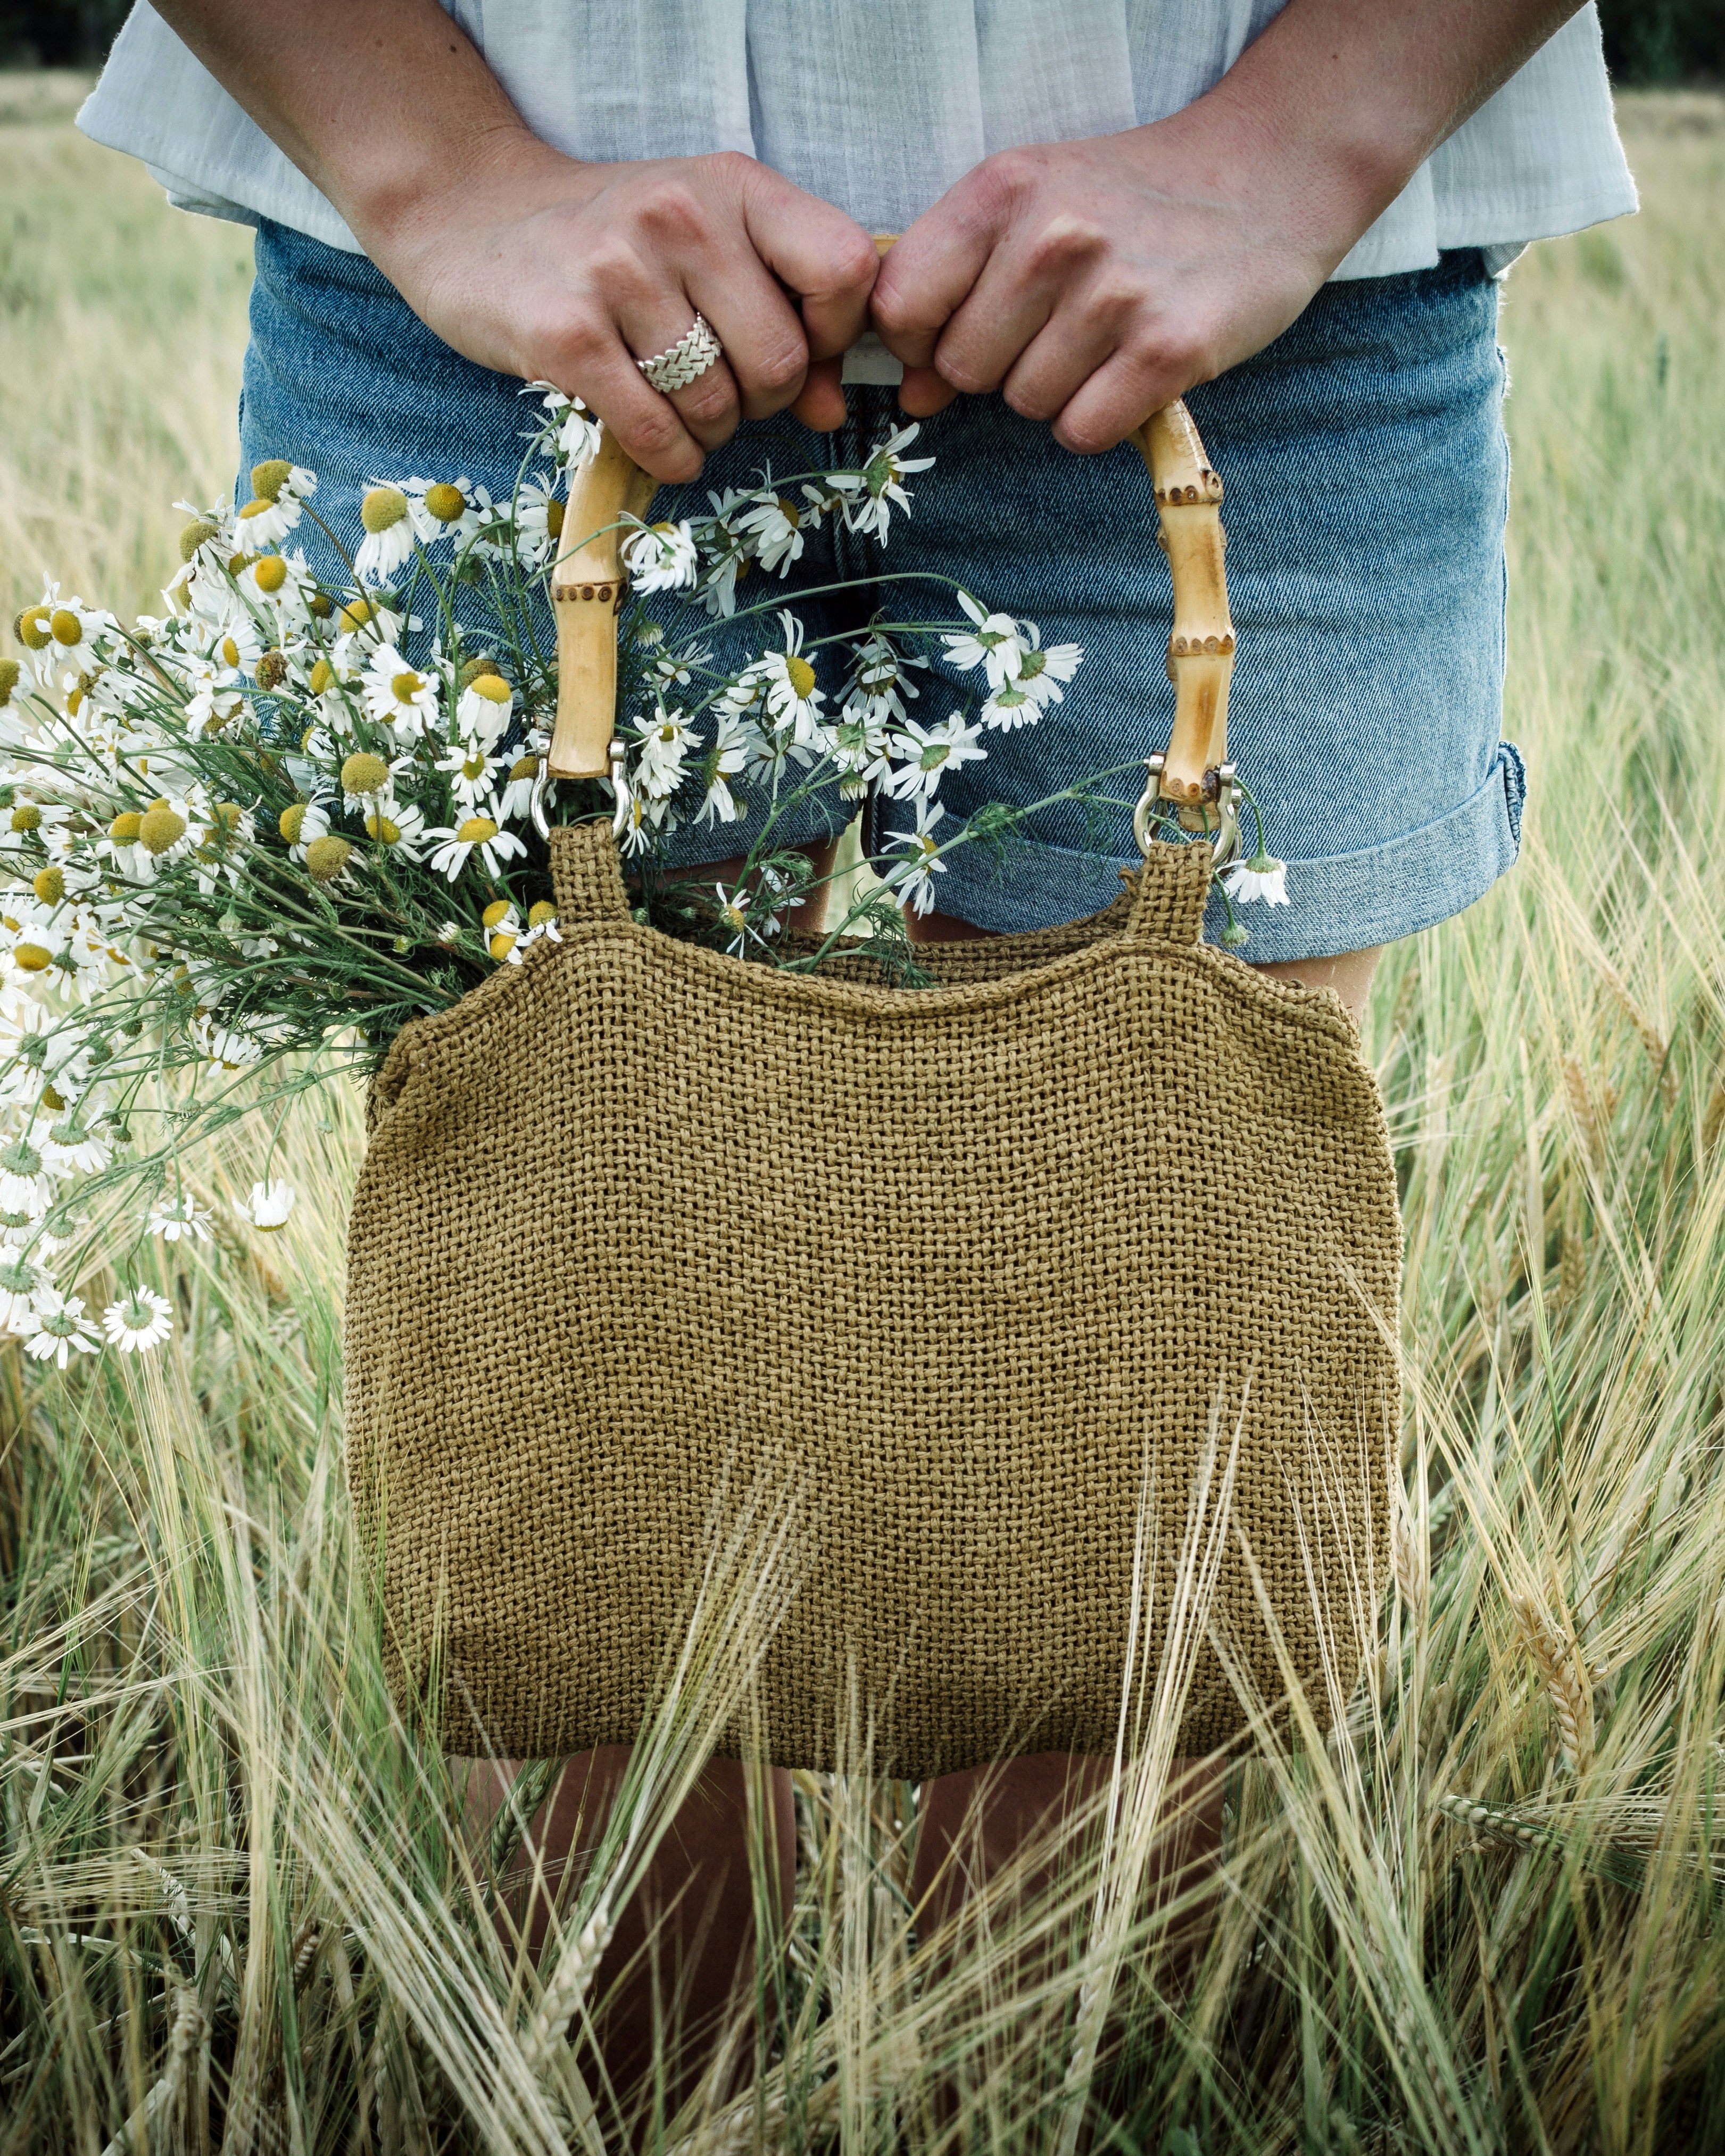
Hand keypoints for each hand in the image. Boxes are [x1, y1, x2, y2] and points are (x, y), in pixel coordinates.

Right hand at [364, 138, 879, 480]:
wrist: (470, 216)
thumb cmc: (612, 243)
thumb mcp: (707, 249)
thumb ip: (782, 317)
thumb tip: (831, 408)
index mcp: (733, 186)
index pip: (844, 269)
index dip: (835, 334)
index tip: (799, 348)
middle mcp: (680, 216)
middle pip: (780, 361)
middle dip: (761, 401)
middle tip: (722, 389)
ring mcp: (618, 273)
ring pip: (717, 405)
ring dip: (707, 430)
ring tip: (675, 402)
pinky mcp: (566, 334)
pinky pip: (657, 433)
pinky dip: (671, 457)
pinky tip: (659, 441)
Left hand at [870, 108, 1360, 454]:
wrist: (1265, 176)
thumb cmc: (1131, 199)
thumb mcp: (1032, 207)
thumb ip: (957, 288)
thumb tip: (912, 394)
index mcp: (1003, 189)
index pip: (901, 304)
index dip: (919, 339)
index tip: (957, 331)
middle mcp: (1052, 237)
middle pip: (964, 368)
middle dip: (1000, 365)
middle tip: (1058, 324)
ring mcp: (1112, 295)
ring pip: (1026, 404)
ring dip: (1058, 390)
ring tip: (1105, 335)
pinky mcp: (1168, 350)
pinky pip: (1082, 431)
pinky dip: (1101, 418)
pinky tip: (1131, 368)